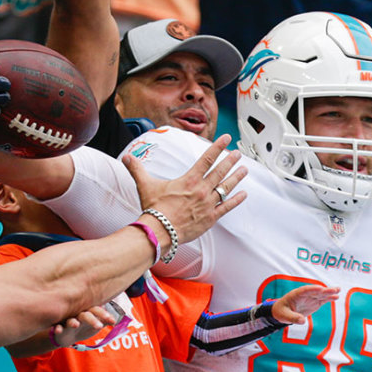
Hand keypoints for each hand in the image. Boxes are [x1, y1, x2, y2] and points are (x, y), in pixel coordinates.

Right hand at [50, 304, 119, 347]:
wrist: (67, 336)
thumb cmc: (84, 327)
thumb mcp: (95, 325)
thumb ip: (104, 321)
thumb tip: (117, 319)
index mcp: (88, 312)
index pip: (97, 310)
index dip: (104, 315)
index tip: (113, 321)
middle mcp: (78, 314)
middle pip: (85, 315)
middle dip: (92, 320)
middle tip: (99, 327)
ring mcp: (67, 320)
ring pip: (70, 320)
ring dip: (72, 321)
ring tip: (76, 324)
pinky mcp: (59, 328)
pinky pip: (57, 327)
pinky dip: (57, 328)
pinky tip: (58, 330)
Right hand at [124, 135, 247, 243]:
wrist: (160, 231)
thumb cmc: (154, 210)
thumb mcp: (145, 185)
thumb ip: (137, 169)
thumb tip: (127, 158)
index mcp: (189, 180)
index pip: (207, 159)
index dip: (218, 147)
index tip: (226, 139)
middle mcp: (201, 190)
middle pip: (220, 172)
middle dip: (230, 161)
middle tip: (238, 153)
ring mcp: (208, 204)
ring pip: (226, 188)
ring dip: (236, 178)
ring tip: (244, 170)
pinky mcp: (210, 218)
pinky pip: (227, 207)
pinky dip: (236, 200)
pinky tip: (244, 195)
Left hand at [273, 285, 340, 323]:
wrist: (282, 311)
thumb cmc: (281, 312)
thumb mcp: (285, 316)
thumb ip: (293, 318)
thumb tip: (303, 321)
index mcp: (296, 294)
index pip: (305, 290)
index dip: (313, 289)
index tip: (321, 289)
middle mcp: (304, 294)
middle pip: (315, 291)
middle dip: (325, 290)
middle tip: (334, 290)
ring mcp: (310, 298)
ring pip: (321, 294)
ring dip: (329, 292)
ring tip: (338, 290)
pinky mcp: (314, 303)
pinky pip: (322, 300)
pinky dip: (329, 298)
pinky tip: (336, 297)